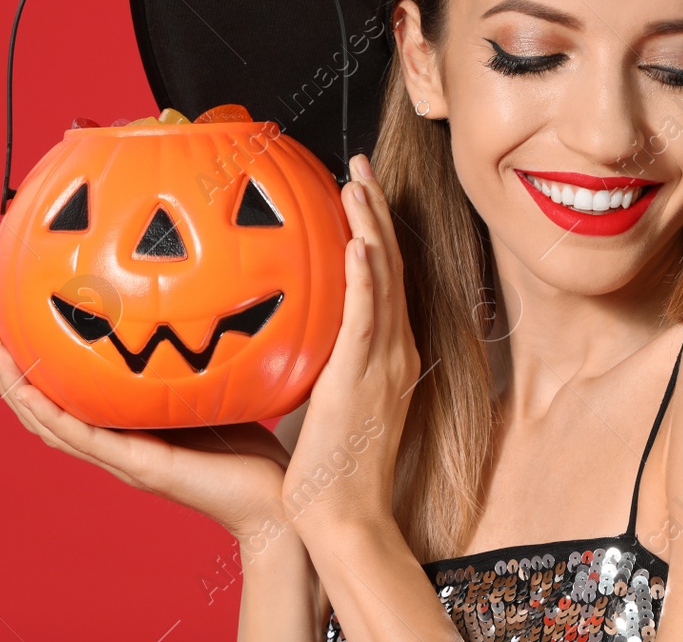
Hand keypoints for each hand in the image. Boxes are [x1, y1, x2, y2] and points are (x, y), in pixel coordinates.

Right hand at [0, 327, 292, 540]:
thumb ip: (193, 361)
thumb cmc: (253, 450)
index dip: (35, 371)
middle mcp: (116, 447)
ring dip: (16, 389)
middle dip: (10, 374)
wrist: (276, 504)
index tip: (13, 330)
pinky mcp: (140, 467)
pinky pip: (85, 440)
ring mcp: (123, 460)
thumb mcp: (213, 391)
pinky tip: (30, 393)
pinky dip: (52, 416)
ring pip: (51, 424)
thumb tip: (196, 303)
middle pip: (44, 412)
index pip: (67, 401)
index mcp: (127, 431)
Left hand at [280, 153, 420, 536]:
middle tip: (357, 166)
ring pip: (383, 281)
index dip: (376, 230)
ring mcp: (384, 364)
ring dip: (372, 228)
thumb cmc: (333, 467)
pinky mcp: (363, 380)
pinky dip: (366, 279)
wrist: (347, 515)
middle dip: (375, 212)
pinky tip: (358, 244)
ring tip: (356, 183)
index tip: (358, 190)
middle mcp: (394, 351)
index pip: (385, 279)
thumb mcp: (327, 399)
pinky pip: (367, 320)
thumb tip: (288, 333)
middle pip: (390, 267)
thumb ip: (320, 362)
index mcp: (388, 355)